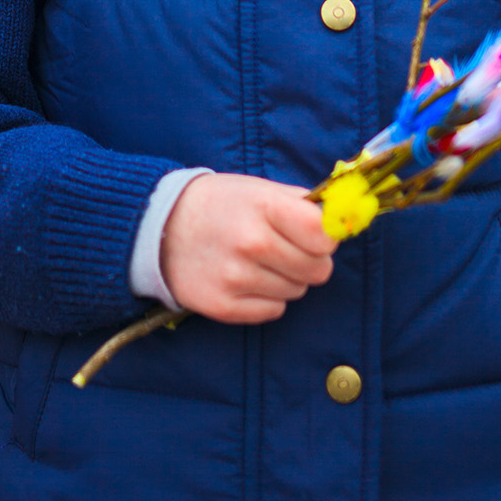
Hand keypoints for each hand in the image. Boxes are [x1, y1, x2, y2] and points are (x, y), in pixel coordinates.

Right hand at [160, 171, 335, 322]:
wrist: (159, 226)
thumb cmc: (219, 204)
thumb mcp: (257, 189)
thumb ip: (301, 204)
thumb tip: (341, 220)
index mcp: (263, 207)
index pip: (323, 235)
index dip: (325, 236)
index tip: (314, 234)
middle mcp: (251, 243)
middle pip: (317, 270)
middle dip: (309, 260)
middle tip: (285, 247)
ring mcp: (236, 277)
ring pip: (297, 292)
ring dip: (286, 278)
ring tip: (258, 260)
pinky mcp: (224, 306)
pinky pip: (274, 311)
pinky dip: (267, 298)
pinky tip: (245, 278)